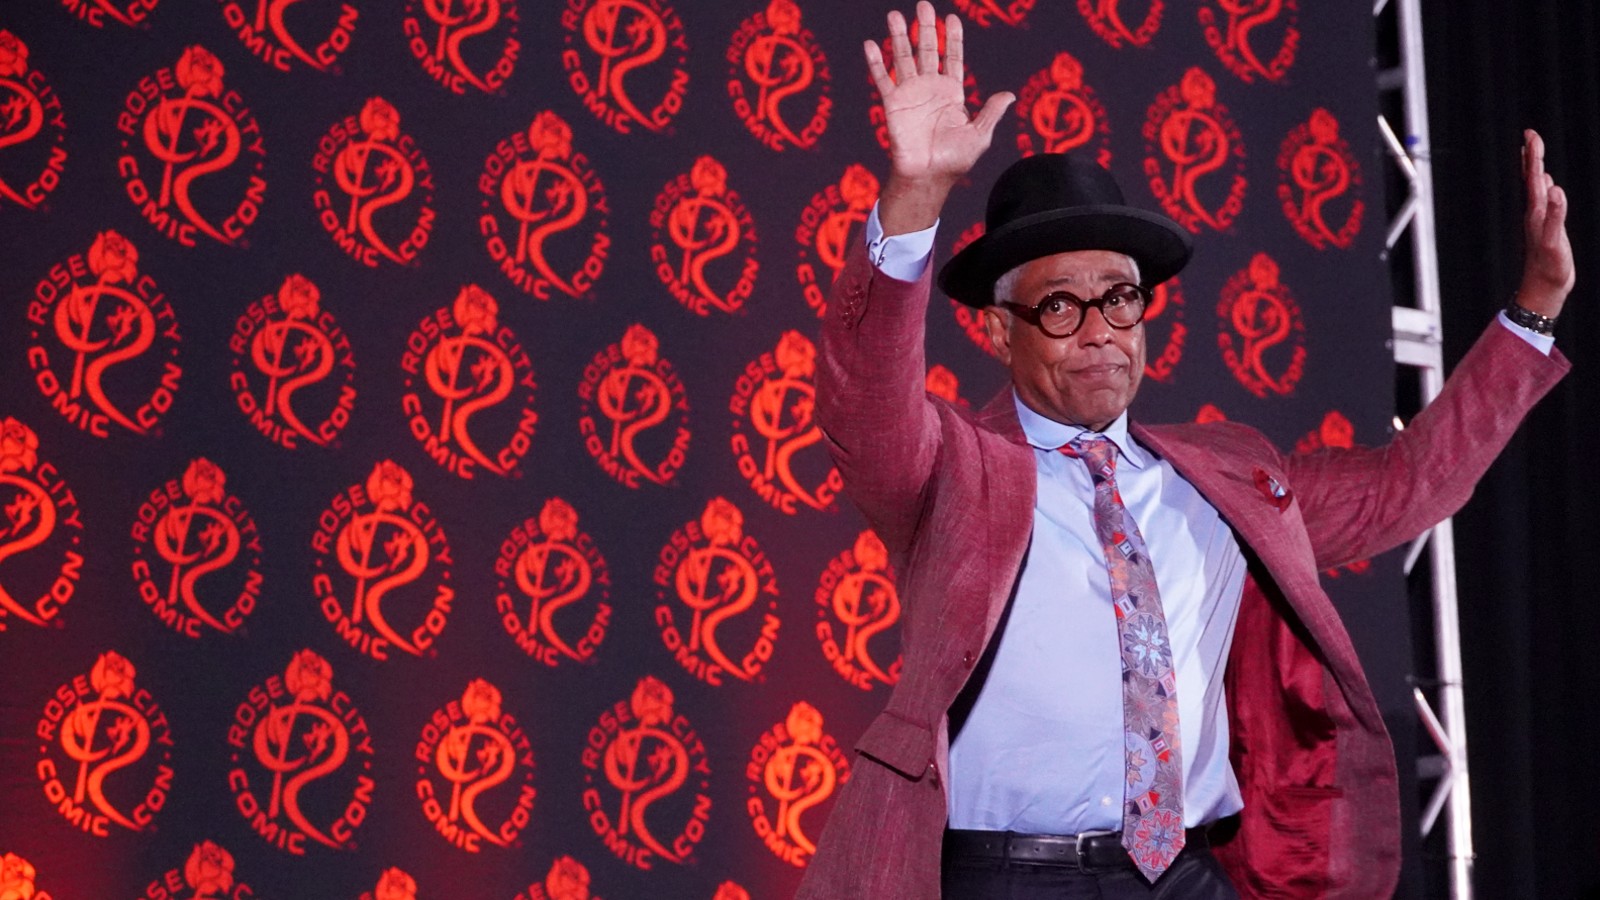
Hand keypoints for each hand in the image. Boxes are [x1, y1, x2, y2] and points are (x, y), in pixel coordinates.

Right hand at [865, 2, 1012, 233]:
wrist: (928, 176)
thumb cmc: (955, 160)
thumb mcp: (980, 135)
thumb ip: (991, 112)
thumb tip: (1010, 95)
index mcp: (952, 93)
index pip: (952, 58)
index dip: (952, 38)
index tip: (952, 18)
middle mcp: (930, 88)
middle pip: (928, 50)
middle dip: (926, 27)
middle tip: (923, 4)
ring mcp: (910, 94)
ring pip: (904, 58)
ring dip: (899, 36)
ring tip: (895, 15)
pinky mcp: (893, 104)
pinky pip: (883, 78)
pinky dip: (876, 62)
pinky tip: (871, 43)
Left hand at [1517, 129, 1573, 317]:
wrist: (1543, 289)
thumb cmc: (1549, 269)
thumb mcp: (1555, 242)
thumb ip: (1555, 216)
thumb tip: (1555, 190)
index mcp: (1537, 213)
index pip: (1534, 178)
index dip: (1533, 156)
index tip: (1530, 135)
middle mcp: (1535, 213)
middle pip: (1532, 179)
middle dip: (1532, 156)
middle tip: (1530, 135)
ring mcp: (1540, 221)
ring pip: (1536, 189)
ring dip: (1536, 169)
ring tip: (1535, 154)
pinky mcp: (1546, 229)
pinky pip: (1545, 202)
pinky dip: (1545, 188)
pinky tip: (1548, 185)